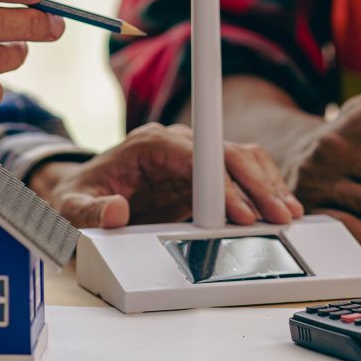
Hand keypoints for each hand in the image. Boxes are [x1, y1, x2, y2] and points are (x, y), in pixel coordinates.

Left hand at [29, 123, 304, 228]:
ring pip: (243, 159)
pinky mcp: (204, 173)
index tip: (241, 212)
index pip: (196, 157)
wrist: (84, 190)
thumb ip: (90, 210)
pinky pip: (242, 173)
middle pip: (228, 154)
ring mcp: (193, 157)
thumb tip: (116, 211)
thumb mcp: (72, 206)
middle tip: (279, 216)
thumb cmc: (79, 195)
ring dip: (268, 184)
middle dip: (257, 185)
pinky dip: (264, 188)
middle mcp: (177, 143)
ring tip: (288, 214)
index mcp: (149, 145)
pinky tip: (281, 208)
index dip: (222, 184)